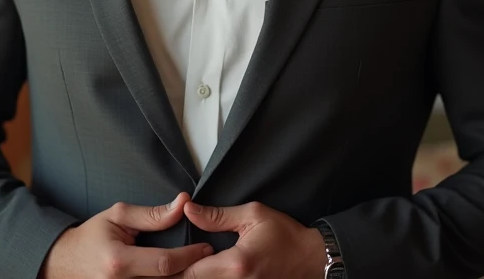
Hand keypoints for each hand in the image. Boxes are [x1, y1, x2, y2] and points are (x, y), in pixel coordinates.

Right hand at [43, 192, 213, 278]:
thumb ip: (152, 214)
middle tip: (208, 259)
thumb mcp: (118, 216)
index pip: (164, 263)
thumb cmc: (91, 237)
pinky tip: (179, 275)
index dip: (190, 256)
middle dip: (192, 271)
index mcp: (119, 262)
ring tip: (198, 267)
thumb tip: (182, 204)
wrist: (63, 262)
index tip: (205, 247)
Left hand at [173, 201, 325, 278]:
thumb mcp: (253, 215)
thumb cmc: (285, 235)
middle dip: (182, 276)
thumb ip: (218, 216)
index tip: (171, 255)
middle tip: (170, 266)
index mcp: (236, 264)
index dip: (177, 265)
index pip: (191, 272)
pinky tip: (206, 274)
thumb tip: (188, 210)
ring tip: (185, 269)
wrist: (313, 259)